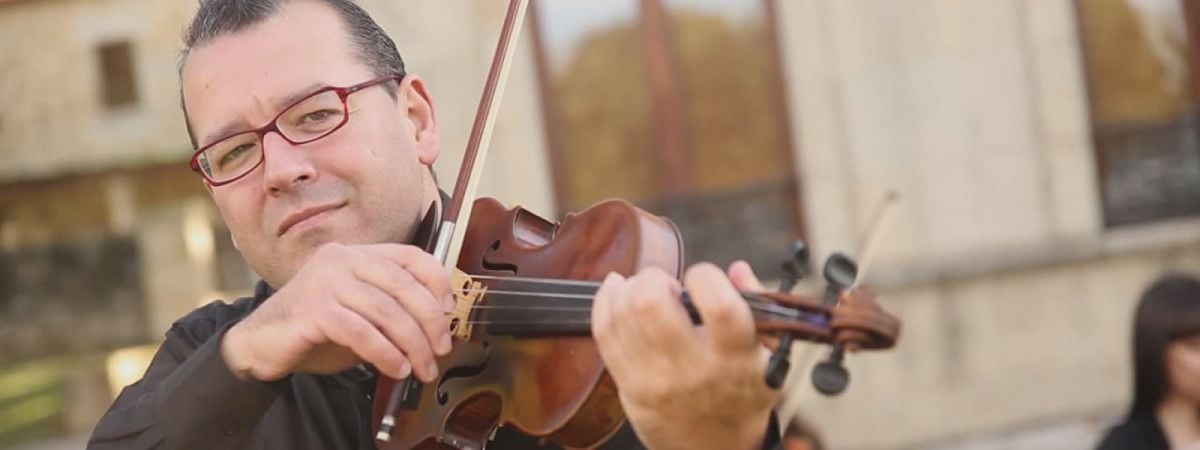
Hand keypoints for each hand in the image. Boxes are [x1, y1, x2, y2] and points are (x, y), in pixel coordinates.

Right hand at [221, 243, 453, 382]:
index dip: (437, 282)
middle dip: (430, 322)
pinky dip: (385, 353)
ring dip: (412, 344)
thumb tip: (436, 326)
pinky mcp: (313, 308)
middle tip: (440, 350)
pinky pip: (362, 332)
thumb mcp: (360, 313)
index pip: (411, 257)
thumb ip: (392, 310)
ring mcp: (325, 281)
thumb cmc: (313, 330)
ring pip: (387, 311)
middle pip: (404, 285)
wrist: (259, 345)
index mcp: (357, 254)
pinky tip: (395, 368)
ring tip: (420, 368)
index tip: (450, 310)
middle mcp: (342, 259)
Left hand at [592, 261, 778, 449]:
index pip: (719, 305)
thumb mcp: (767, 358)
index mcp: (735, 358)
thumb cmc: (740, 397)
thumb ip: (759, 309)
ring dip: (630, 287)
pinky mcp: (629, 386)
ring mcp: (656, 379)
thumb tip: (738, 269)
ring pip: (624, 314)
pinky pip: (604, 334)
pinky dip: (605, 303)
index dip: (706, 276)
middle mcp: (694, 369)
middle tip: (666, 285)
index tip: (703, 279)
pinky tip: (616, 291)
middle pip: (651, 303)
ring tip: (644, 289)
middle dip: (655, 278)